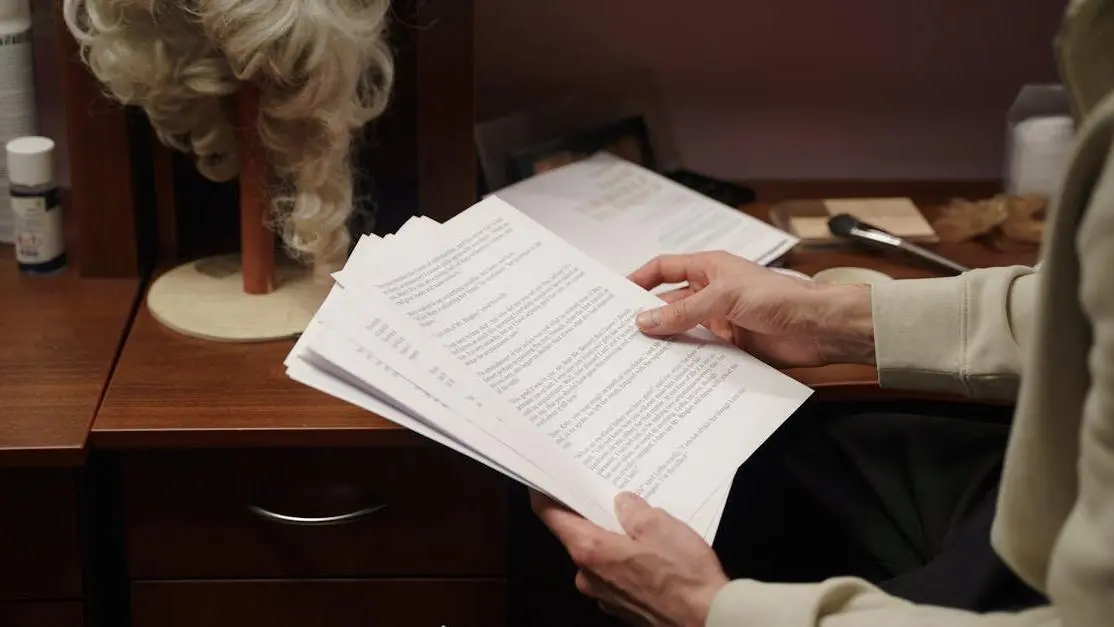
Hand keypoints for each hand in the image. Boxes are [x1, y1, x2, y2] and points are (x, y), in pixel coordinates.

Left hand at [531, 491, 728, 626]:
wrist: (706, 620)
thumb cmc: (682, 575)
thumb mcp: (659, 525)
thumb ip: (633, 510)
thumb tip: (622, 503)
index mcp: (590, 551)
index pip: (551, 516)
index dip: (545, 494)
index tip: (544, 479)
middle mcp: (589, 576)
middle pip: (578, 536)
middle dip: (594, 516)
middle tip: (610, 495)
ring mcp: (605, 595)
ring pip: (601, 557)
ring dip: (615, 541)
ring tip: (644, 526)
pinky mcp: (623, 607)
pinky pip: (617, 575)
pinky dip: (628, 562)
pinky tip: (654, 555)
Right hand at [628, 251, 875, 367]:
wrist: (819, 328)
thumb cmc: (779, 298)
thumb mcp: (724, 298)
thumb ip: (684, 311)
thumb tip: (645, 321)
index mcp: (709, 269)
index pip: (664, 269)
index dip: (640, 280)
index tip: (615, 296)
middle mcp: (711, 293)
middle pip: (669, 304)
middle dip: (647, 317)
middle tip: (619, 334)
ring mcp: (720, 320)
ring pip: (682, 331)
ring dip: (665, 342)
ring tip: (637, 358)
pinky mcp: (730, 346)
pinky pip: (700, 353)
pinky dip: (685, 362)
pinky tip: (669, 373)